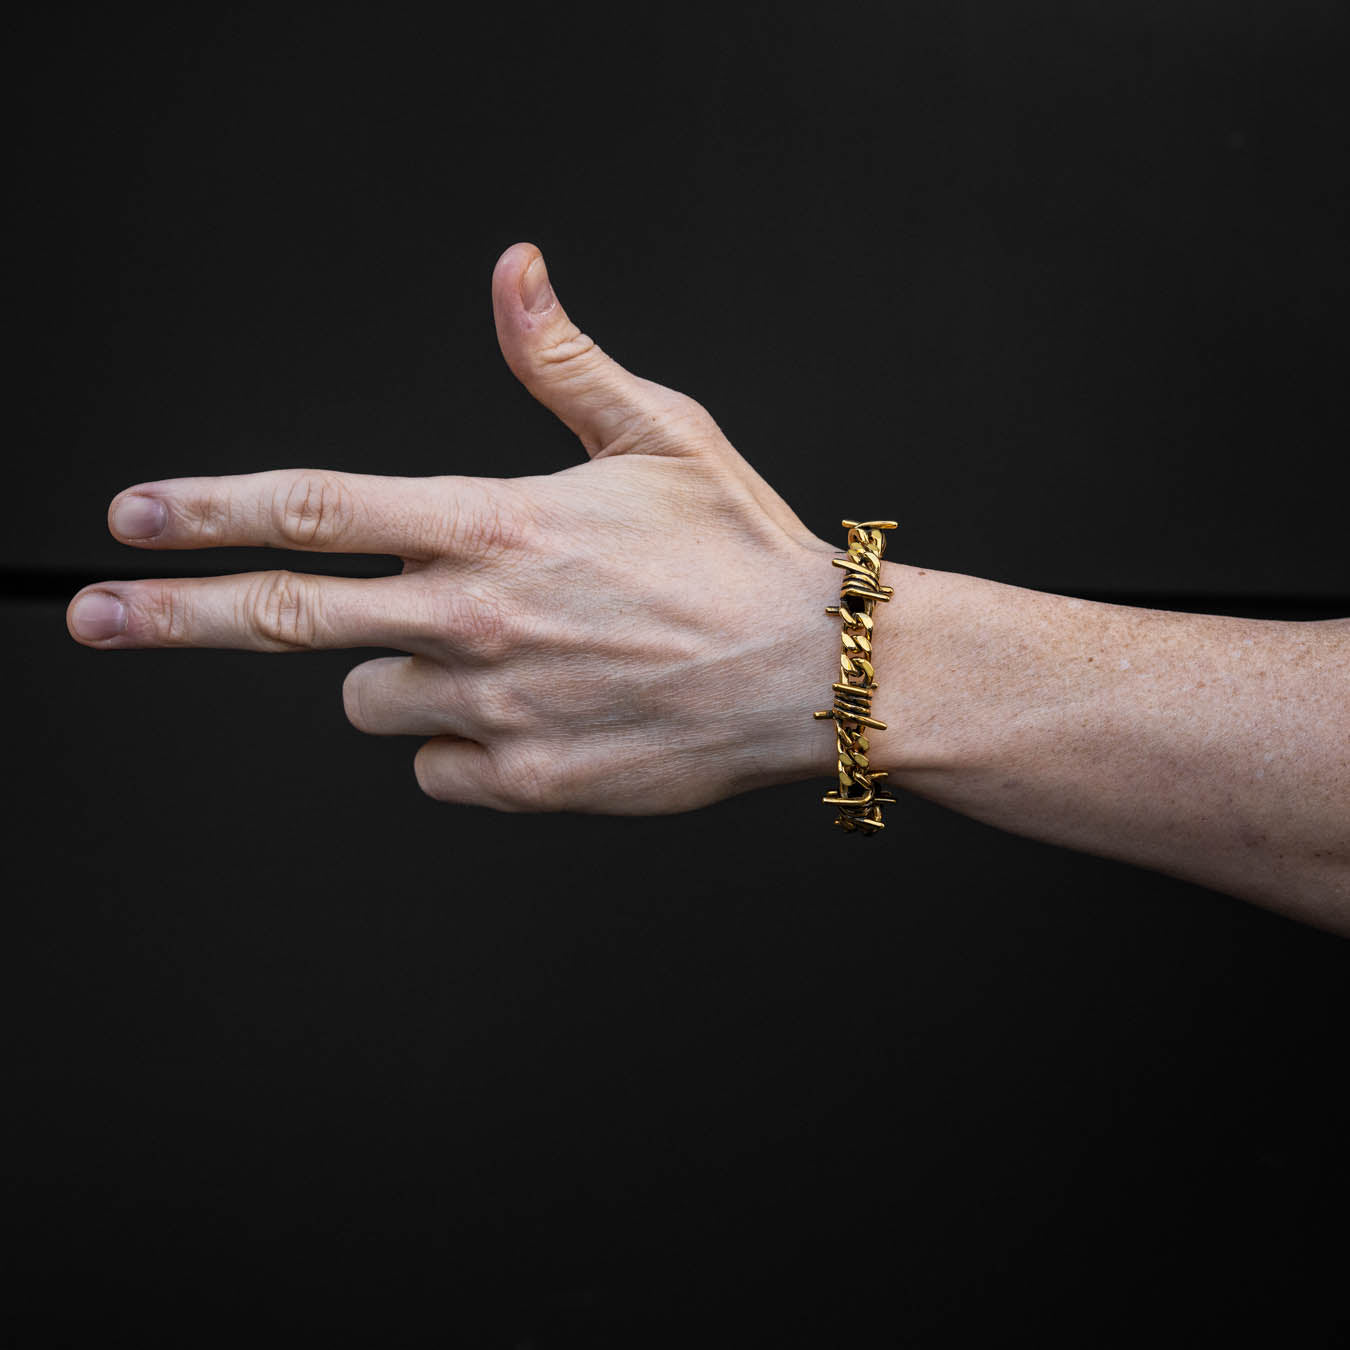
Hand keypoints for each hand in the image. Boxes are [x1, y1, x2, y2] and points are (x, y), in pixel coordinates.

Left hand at [67, 243, 839, 812]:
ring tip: (491, 651)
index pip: (317, 507)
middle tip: (97, 615)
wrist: (812, 673)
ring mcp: (495, 708)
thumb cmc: (740, 551)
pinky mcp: (525, 780)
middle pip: (290, 617)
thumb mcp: (661, 433)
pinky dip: (460, 741)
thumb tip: (511, 269)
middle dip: (178, 614)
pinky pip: (436, 767)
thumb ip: (561, 359)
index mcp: (494, 523)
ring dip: (398, 670)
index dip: (210, 509)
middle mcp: (475, 618)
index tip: (135, 519)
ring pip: (371, 697)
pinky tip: (531, 710)